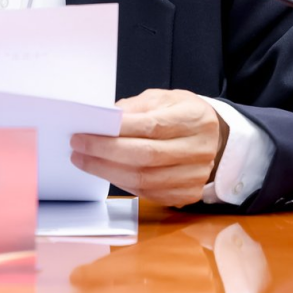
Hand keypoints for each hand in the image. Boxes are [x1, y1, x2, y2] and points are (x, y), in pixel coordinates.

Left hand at [69, 88, 219, 205]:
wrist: (214, 137)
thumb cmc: (182, 114)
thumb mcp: (163, 99)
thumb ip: (134, 108)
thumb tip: (102, 120)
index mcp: (195, 119)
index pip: (151, 127)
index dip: (116, 131)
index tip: (85, 131)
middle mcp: (200, 149)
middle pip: (146, 156)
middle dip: (105, 153)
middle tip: (78, 147)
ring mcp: (196, 175)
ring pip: (145, 180)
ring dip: (108, 172)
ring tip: (85, 161)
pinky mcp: (189, 193)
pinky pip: (149, 193)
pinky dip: (123, 184)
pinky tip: (107, 172)